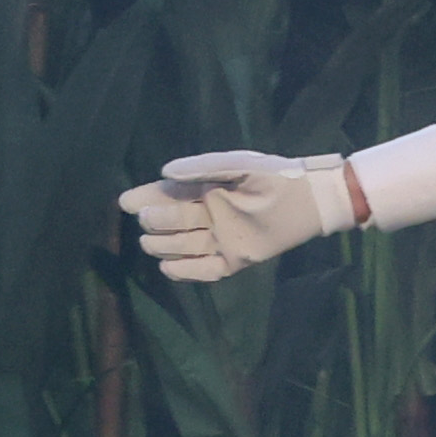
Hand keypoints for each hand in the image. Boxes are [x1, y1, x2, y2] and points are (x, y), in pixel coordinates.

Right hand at [123, 151, 355, 284]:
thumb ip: (203, 166)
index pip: (168, 196)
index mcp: (206, 190)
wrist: (309, 199)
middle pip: (172, 222)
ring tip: (151, 241)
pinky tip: (168, 268)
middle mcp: (209, 216)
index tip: (125, 201)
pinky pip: (206, 270)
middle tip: (148, 219)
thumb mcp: (237, 164)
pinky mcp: (236, 260)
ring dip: (165, 245)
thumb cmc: (274, 175)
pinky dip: (187, 272)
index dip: (146, 199)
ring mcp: (222, 239)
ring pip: (184, 246)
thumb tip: (165, 172)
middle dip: (156, 221)